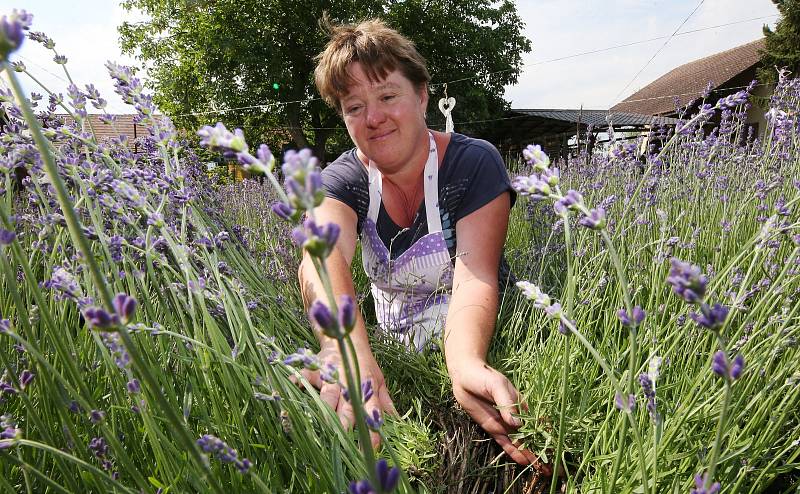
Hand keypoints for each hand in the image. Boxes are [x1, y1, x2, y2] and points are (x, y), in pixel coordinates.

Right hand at [297, 342, 396, 448]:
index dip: (372, 428)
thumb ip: (385, 401)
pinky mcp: (314, 370)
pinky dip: (295, 384)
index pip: (371, 411)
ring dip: (326, 411)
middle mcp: (348, 384)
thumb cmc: (364, 363)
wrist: (346, 338)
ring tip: (322, 427)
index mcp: (365, 388)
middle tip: (345, 440)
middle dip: (346, 424)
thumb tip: (397, 421)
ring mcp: (330, 377)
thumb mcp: (378, 380)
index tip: (372, 446)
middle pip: (348, 407)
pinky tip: (288, 392)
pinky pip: (303, 378)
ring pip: (328, 397)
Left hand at [449, 359, 550, 473]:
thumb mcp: (497, 385)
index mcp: (522, 404)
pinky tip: (523, 462)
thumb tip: (517, 424)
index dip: (547, 435)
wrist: (464, 375)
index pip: (538, 423)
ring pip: (520, 442)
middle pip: (531, 436)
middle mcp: (516, 416)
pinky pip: (505, 442)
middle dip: (542, 451)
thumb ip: (507, 404)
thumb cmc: (484, 375)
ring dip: (530, 455)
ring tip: (541, 470)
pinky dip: (514, 452)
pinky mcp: (493, 428)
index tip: (556, 448)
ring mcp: (505, 423)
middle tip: (552, 468)